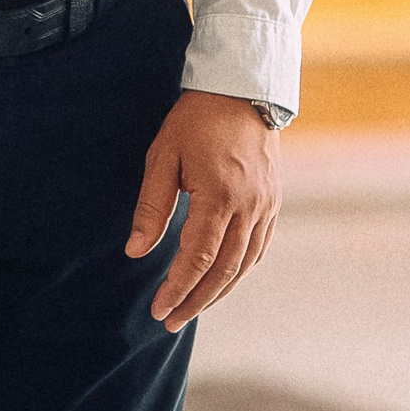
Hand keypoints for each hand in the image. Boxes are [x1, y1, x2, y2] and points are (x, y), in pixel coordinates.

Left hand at [128, 95, 280, 328]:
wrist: (242, 90)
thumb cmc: (195, 121)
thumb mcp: (163, 157)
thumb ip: (151, 207)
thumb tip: (135, 251)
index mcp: (219, 195)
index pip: (198, 258)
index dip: (177, 288)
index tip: (158, 310)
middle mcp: (250, 207)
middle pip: (224, 270)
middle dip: (196, 300)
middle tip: (170, 321)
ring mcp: (267, 206)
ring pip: (245, 264)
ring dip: (218, 292)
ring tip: (192, 308)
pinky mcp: (274, 202)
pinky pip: (259, 248)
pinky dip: (240, 270)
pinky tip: (222, 281)